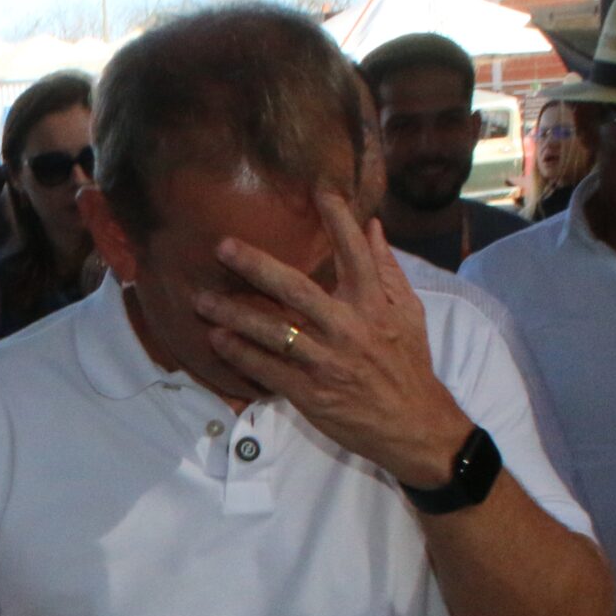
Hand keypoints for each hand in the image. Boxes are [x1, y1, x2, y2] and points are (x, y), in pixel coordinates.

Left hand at [194, 189, 475, 490]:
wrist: (414, 424)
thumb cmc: (408, 363)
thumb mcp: (409, 312)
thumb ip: (388, 268)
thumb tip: (373, 226)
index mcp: (374, 303)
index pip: (354, 252)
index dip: (338, 219)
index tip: (318, 190)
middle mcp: (348, 328)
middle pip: (296, 290)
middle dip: (257, 266)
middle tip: (223, 247)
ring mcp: (327, 362)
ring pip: (274, 332)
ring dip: (234, 315)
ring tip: (202, 300)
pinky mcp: (311, 393)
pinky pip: (268, 370)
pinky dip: (241, 355)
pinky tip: (217, 340)